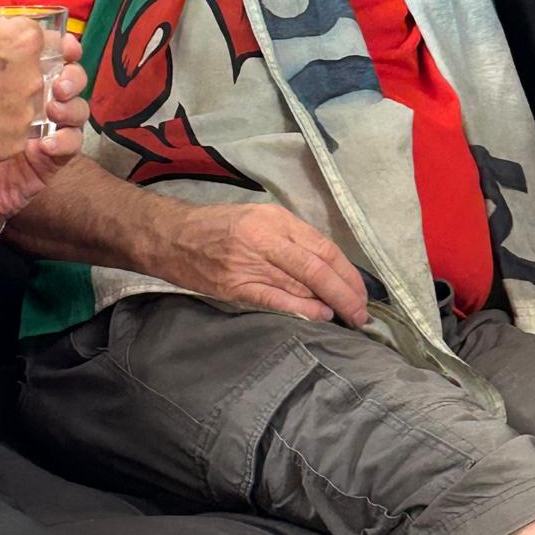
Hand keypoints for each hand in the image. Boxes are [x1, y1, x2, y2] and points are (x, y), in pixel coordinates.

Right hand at [0, 0, 52, 164]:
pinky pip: (22, 136)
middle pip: (42, 73)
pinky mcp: (12, 143)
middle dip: (19, 74)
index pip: (42, 40)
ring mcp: (23, 112)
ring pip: (34, 106)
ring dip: (13, 103)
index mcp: (24, 37)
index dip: (16, 46)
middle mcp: (32, 75)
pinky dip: (3, 131)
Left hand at [0, 38, 89, 235]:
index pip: (54, 52)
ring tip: (54, 108)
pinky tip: (45, 142)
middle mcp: (35, 97)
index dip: (66, 47)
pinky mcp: (44, 160)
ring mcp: (42, 128)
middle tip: (58, 81)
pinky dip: (65, 142)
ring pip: (77, 112)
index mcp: (19, 71)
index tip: (64, 44)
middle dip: (73, 77)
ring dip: (73, 108)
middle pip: (71, 80)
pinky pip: (68, 148)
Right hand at [171, 202, 368, 326]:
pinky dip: (302, 309)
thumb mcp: (257, 217)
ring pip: (301, 284)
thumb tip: (325, 266)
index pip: (322, 247)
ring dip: (330, 303)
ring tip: (348, 317)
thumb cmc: (218, 226)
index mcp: (274, 218)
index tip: (362, 290)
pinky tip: (320, 316)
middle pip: (317, 267)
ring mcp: (249, 263)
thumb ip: (290, 237)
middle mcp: (265, 238)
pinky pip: (276, 299)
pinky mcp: (235, 286)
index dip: (347, 272)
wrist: (172, 237)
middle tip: (362, 312)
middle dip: (346, 292)